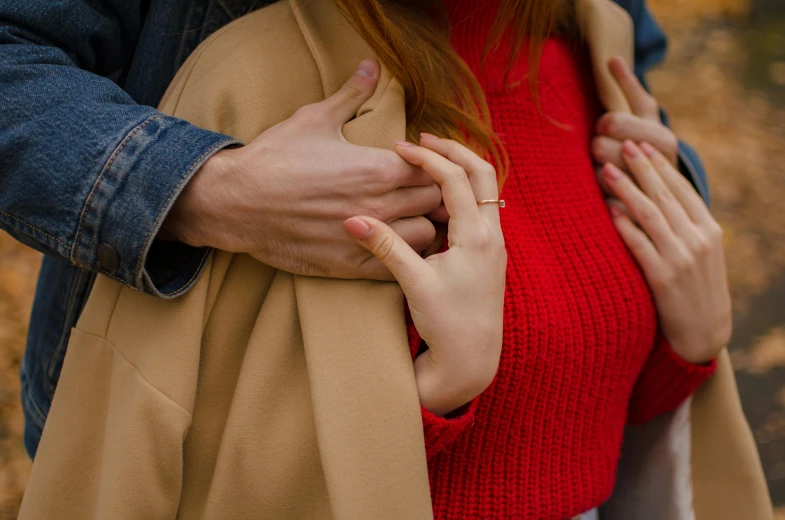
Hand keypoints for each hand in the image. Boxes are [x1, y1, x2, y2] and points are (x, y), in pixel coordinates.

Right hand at [161, 59, 441, 279]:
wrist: (237, 202)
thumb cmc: (276, 157)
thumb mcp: (315, 118)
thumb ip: (351, 94)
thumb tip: (370, 65)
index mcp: (378, 167)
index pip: (433, 167)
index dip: (433, 163)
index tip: (419, 162)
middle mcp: (380, 204)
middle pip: (437, 200)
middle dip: (435, 192)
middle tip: (422, 188)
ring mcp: (368, 236)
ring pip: (427, 234)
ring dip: (426, 224)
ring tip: (412, 215)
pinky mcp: (353, 264)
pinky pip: (399, 265)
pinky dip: (405, 255)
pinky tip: (395, 244)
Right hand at [344, 134, 506, 415]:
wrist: (472, 360)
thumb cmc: (446, 324)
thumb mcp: (413, 282)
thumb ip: (385, 246)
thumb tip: (351, 219)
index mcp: (476, 236)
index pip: (455, 178)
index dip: (427, 157)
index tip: (401, 145)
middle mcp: (493, 234)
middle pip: (483, 172)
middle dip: (453, 150)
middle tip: (423, 138)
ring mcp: (495, 244)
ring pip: (486, 189)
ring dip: (461, 168)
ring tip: (431, 159)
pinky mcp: (490, 255)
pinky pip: (483, 207)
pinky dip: (465, 189)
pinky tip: (440, 196)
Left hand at [592, 56, 678, 194]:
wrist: (667, 191)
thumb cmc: (646, 144)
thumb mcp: (644, 114)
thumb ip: (628, 88)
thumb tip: (611, 58)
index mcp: (661, 137)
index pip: (612, 121)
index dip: (604, 124)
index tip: (607, 127)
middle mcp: (657, 163)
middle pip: (599, 147)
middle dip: (597, 144)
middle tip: (604, 147)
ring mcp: (648, 187)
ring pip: (599, 172)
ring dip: (597, 169)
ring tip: (608, 168)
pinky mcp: (636, 210)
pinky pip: (603, 198)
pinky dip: (602, 192)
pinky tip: (610, 189)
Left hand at [603, 140, 730, 364]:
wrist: (704, 334)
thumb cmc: (694, 289)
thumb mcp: (698, 253)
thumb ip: (682, 225)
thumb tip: (653, 195)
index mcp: (708, 229)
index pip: (681, 188)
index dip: (659, 165)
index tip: (641, 144)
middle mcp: (698, 239)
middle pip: (664, 195)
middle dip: (640, 167)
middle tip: (621, 144)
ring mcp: (681, 258)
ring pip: (650, 214)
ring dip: (625, 189)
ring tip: (605, 169)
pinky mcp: (663, 278)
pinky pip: (640, 244)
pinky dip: (623, 225)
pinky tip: (608, 209)